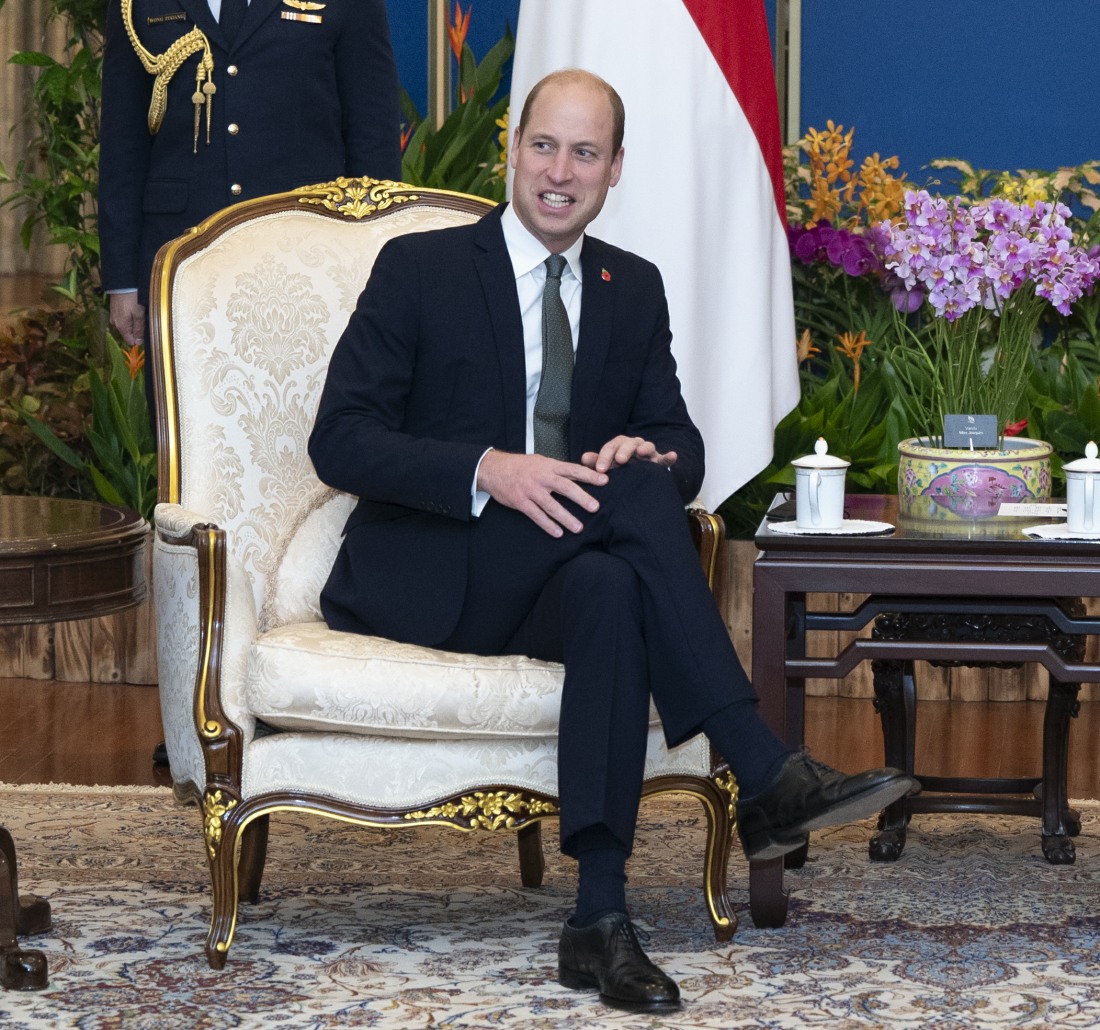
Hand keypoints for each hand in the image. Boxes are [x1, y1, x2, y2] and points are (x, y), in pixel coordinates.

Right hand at [109, 293, 145, 348]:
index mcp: (121, 327)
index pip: (130, 341)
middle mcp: (115, 324)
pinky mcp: (115, 311)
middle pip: (129, 333)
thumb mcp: (139, 314)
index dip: (139, 339)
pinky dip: (130, 316)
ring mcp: (114, 317)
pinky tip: (134, 308)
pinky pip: (124, 318)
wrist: (122, 282)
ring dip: (134, 322)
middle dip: (137, 329)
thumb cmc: (132, 298)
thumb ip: (139, 329)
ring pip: (127, 325)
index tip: (146, 331)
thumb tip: (138, 343)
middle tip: (143, 318)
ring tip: (139, 311)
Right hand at [477, 450, 607, 536]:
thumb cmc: (520, 466)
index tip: (605, 481)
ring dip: (566, 518)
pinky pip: (536, 515)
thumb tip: (578, 474)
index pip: (573, 469)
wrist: (494, 469)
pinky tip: (558, 533)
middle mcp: (542, 477)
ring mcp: (531, 490)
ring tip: (578, 528)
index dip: (590, 475)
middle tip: (595, 507)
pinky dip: (548, 525)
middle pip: (565, 487)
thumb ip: (558, 469)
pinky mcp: (520, 502)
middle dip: (581, 497)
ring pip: (551, 505)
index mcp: (549, 466)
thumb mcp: (541, 461)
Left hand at [581, 435, 677, 473]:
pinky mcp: (661, 462)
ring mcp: (649, 454)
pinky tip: (672, 455)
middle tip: (619, 461)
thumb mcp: (609, 467)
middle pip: (629, 443)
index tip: (599, 469)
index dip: (605, 456)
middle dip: (623, 451)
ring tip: (641, 453)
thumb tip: (583, 458)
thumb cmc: (621, 471)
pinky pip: (666, 458)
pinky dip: (669, 456)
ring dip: (644, 448)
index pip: (611, 447)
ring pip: (647, 446)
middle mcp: (635, 446)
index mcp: (620, 446)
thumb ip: (597, 463)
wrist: (639, 481)